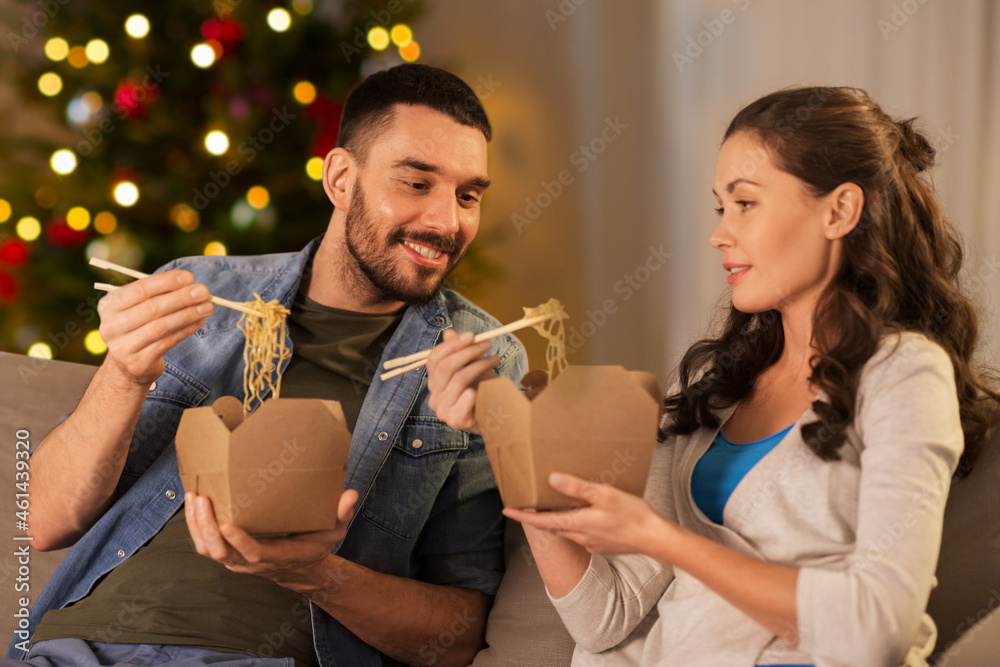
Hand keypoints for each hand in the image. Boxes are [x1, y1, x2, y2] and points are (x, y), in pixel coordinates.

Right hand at [98, 270, 213, 386]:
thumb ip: (159, 294)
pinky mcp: (137, 363)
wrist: (127, 365)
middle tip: (204, 292)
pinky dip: (186, 330)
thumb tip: (190, 283)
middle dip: (181, 298)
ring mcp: (122, 347)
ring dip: (188, 315)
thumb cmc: (138, 326)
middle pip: (151, 308)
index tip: (189, 276)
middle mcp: (111, 326)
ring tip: (208, 307)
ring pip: (161, 327)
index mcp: (109, 305)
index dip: (165, 282)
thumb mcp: (140, 307)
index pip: (139, 290)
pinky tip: (199, 321)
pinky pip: (167, 342)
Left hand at [184, 489, 357, 592]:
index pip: (251, 554)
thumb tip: (350, 495)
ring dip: (195, 525)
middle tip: (201, 498)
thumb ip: (341, 514)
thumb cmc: (315, 545)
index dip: (237, 542)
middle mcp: (249, 562)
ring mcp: (235, 560)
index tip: (226, 523)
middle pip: (219, 551)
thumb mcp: (333, 531)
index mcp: (274, 557)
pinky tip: (193, 504)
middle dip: (205, 526)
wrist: (300, 568)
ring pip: (206, 549)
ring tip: (192, 496)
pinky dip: (194, 526)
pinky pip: (204, 544)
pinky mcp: (226, 554)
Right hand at [426, 329, 499, 431]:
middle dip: (468, 351)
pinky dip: (479, 388)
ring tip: (495, 359)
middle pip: (445, 367)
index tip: (471, 335)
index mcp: (435, 383)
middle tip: (487, 344)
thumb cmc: (483, 391)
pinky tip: (488, 387)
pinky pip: (466, 397)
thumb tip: (449, 333)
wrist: (496, 418)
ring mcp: (443, 410)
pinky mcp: (455, 420)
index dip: (451, 345)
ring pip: (458, 379)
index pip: (434, 359)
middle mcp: (434, 397)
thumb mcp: (472, 367)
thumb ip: (460, 351)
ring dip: (480, 365)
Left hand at [504, 472, 670, 556]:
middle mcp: (580, 536)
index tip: (507, 510)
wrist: (655, 538)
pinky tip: (584, 515)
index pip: (541, 521)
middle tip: (529, 504)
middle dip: (539, 517)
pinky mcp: (602, 545)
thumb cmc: (632, 515)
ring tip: (555, 505)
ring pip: (567, 530)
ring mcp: (591, 543)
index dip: (523, 516)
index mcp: (577, 523)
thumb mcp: (604, 495)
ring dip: (558, 519)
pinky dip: (575, 523)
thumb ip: (577, 488)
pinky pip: (581, 534)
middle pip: (552, 526)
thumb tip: (552, 479)